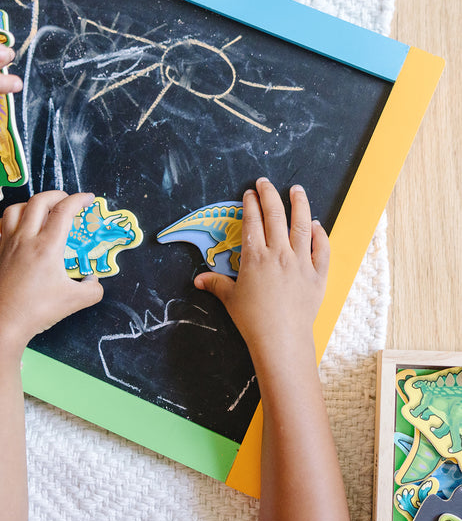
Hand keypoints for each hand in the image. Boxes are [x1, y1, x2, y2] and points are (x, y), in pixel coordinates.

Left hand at [0, 191, 103, 349]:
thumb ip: (93, 289)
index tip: (88, 199)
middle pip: (39, 201)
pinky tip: (15, 228)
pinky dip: (8, 220)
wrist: (2, 324)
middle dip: (57, 194)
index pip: (64, 211)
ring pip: (15, 208)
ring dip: (31, 204)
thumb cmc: (37, 311)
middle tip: (68, 201)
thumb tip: (93, 281)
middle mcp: (26, 239)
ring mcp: (7, 245)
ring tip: (42, 211)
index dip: (79, 199)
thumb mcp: (75, 301)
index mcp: (47, 246)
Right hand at [194, 178, 328, 359]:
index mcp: (255, 257)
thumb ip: (216, 284)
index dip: (250, 205)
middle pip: (275, 216)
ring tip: (296, 190)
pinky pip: (322, 249)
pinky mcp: (318, 275)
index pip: (252, 222)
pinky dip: (320, 234)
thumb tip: (198, 280)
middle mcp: (279, 254)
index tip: (249, 193)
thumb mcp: (230, 299)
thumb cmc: (252, 319)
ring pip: (301, 226)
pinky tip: (316, 224)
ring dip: (299, 204)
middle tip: (265, 182)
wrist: (281, 338)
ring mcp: (301, 262)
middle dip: (270, 195)